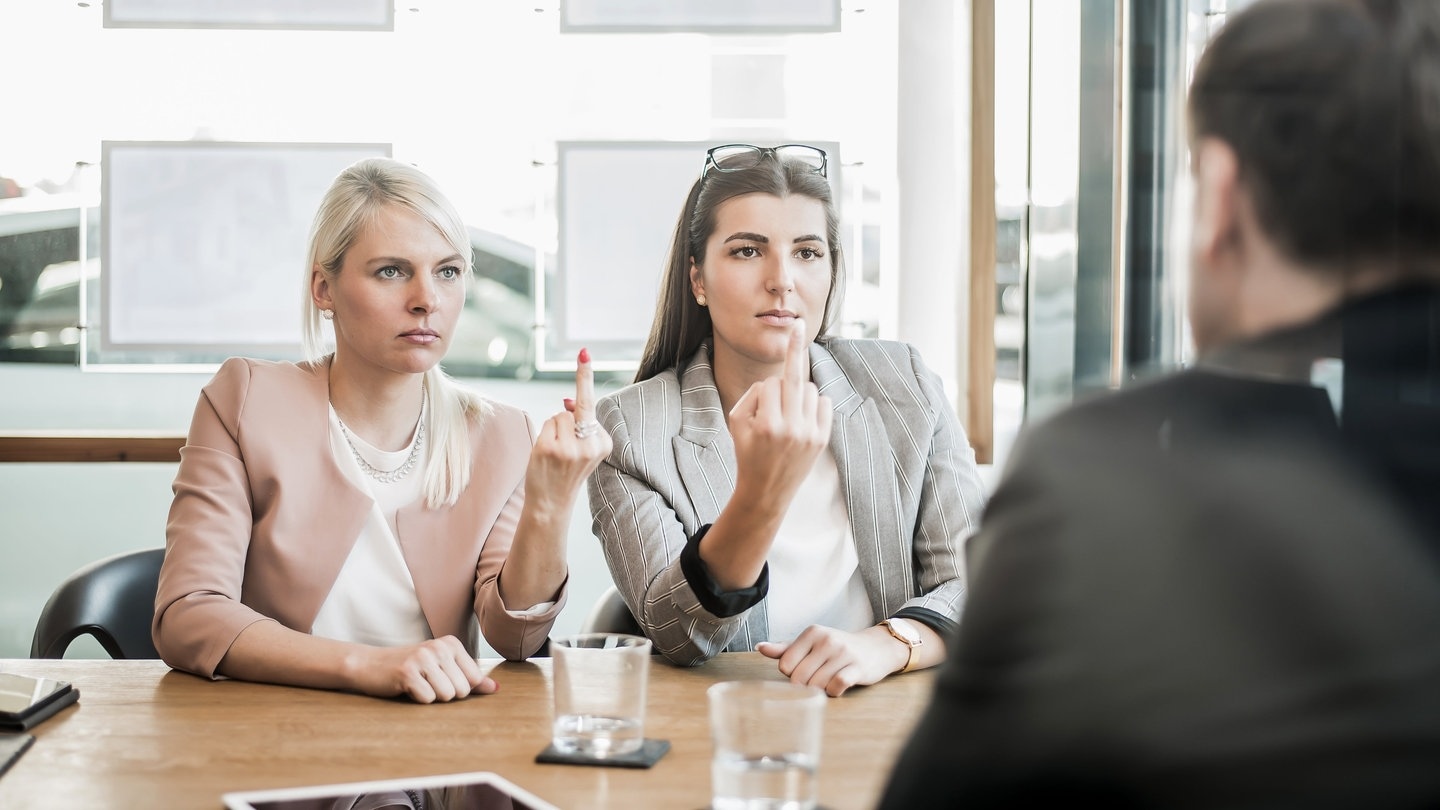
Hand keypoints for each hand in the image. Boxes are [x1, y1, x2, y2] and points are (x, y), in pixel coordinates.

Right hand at [355, 635, 496, 702]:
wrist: (369, 664)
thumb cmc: (409, 668)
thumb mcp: (442, 668)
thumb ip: (470, 678)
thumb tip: (497, 689)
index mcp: (451, 643)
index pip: (475, 679)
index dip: (459, 687)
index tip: (439, 678)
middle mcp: (439, 647)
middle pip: (462, 690)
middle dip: (444, 694)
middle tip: (425, 682)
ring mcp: (423, 658)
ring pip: (446, 696)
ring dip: (431, 697)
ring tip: (417, 684)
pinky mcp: (407, 673)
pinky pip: (427, 699)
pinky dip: (417, 699)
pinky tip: (406, 687)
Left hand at [527, 348, 613, 515]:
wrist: (552, 504)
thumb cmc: (564, 473)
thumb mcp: (580, 449)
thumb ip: (577, 423)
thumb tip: (567, 401)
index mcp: (603, 443)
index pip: (592, 404)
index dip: (585, 375)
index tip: (584, 352)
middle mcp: (591, 444)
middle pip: (573, 409)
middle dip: (566, 416)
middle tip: (567, 429)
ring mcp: (571, 447)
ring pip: (558, 416)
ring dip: (552, 430)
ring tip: (555, 455)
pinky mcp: (551, 449)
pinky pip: (546, 425)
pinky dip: (544, 436)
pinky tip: (547, 457)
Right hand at [727, 321, 831, 510]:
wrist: (766, 491)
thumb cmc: (748, 454)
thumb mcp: (736, 424)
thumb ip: (750, 395)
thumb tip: (773, 381)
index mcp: (766, 425)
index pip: (770, 383)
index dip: (764, 388)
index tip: (762, 401)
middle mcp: (790, 429)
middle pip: (794, 379)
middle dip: (793, 353)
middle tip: (795, 335)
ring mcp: (809, 434)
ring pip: (810, 389)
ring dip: (798, 390)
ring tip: (789, 405)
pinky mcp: (822, 439)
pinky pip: (825, 402)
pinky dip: (815, 400)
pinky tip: (804, 411)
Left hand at [756, 625, 905, 696]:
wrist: (874, 648)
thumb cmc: (836, 648)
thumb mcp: (811, 644)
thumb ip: (785, 648)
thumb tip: (760, 648)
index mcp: (812, 633)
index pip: (785, 664)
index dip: (792, 674)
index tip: (805, 670)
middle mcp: (826, 640)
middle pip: (798, 678)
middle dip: (805, 685)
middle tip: (817, 678)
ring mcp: (843, 653)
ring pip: (816, 684)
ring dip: (820, 690)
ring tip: (828, 680)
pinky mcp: (857, 667)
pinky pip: (836, 686)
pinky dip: (834, 692)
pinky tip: (837, 687)